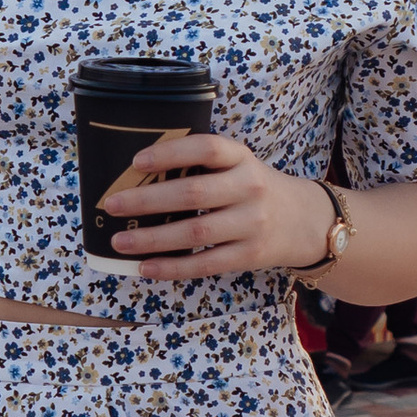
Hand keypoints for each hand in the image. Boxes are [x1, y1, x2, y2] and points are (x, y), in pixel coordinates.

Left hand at [100, 133, 333, 279]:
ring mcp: (252, 223)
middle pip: (193, 193)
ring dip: (152, 238)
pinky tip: (146, 267)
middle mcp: (249, 187)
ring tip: (120, 241)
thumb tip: (138, 178)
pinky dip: (172, 267)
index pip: (206, 148)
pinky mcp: (250, 255)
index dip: (171, 153)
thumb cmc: (255, 189)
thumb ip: (201, 167)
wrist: (306, 221)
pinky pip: (205, 263)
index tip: (136, 161)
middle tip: (111, 204)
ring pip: (195, 232)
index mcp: (242, 158)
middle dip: (147, 200)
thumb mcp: (238, 166)